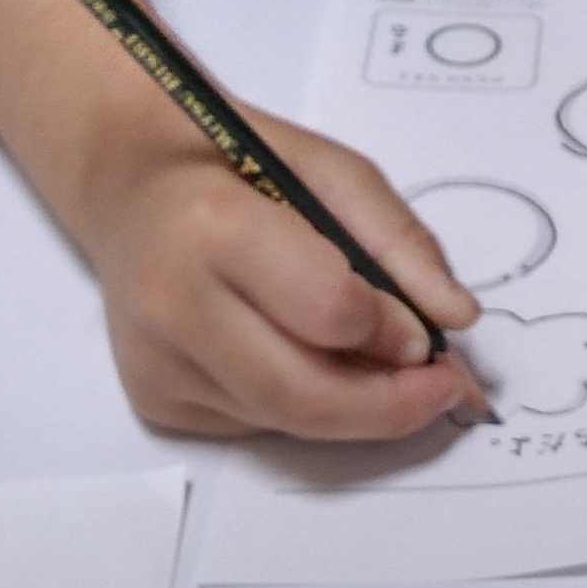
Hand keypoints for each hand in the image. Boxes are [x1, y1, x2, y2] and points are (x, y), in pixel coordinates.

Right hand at [74, 102, 482, 439]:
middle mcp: (172, 306)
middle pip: (306, 395)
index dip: (394, 331)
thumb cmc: (238, 164)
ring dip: (355, 410)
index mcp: (215, 227)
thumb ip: (398, 241)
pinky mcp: (153, 401)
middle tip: (446, 390)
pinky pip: (256, 424)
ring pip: (285, 421)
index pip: (329, 311)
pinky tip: (309, 361)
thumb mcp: (331, 171)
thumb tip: (456, 317)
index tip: (430, 335)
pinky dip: (304, 405)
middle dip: (393, 406)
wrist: (130, 186)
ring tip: (391, 376)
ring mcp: (155, 363)